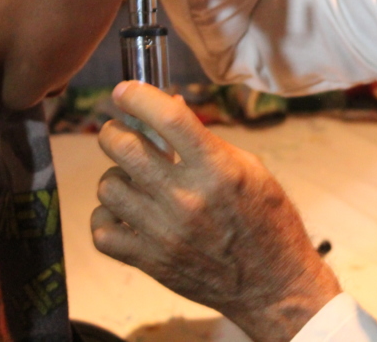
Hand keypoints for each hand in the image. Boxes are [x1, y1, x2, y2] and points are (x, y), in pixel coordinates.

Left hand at [92, 81, 341, 341]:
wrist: (273, 285)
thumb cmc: (268, 222)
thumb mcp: (250, 169)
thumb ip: (207, 141)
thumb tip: (169, 108)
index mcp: (217, 169)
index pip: (166, 118)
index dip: (137, 96)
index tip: (125, 91)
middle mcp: (187, 198)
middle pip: (124, 147)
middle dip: (115, 131)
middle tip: (122, 132)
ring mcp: (164, 232)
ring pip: (108, 187)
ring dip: (115, 175)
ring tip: (132, 177)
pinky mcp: (150, 261)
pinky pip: (103, 231)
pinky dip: (108, 217)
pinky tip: (127, 212)